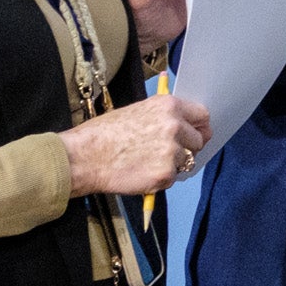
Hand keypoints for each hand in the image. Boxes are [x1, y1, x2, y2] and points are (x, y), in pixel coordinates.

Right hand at [61, 90, 210, 196]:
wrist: (83, 157)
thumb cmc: (103, 134)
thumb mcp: (137, 111)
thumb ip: (163, 117)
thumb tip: (184, 123)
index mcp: (168, 106)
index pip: (202, 115)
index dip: (199, 127)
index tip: (197, 134)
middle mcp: (174, 126)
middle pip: (198, 141)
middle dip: (186, 149)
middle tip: (165, 154)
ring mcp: (171, 151)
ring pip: (185, 161)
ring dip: (170, 165)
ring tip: (144, 162)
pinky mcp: (165, 174)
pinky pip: (171, 178)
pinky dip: (159, 179)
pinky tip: (140, 172)